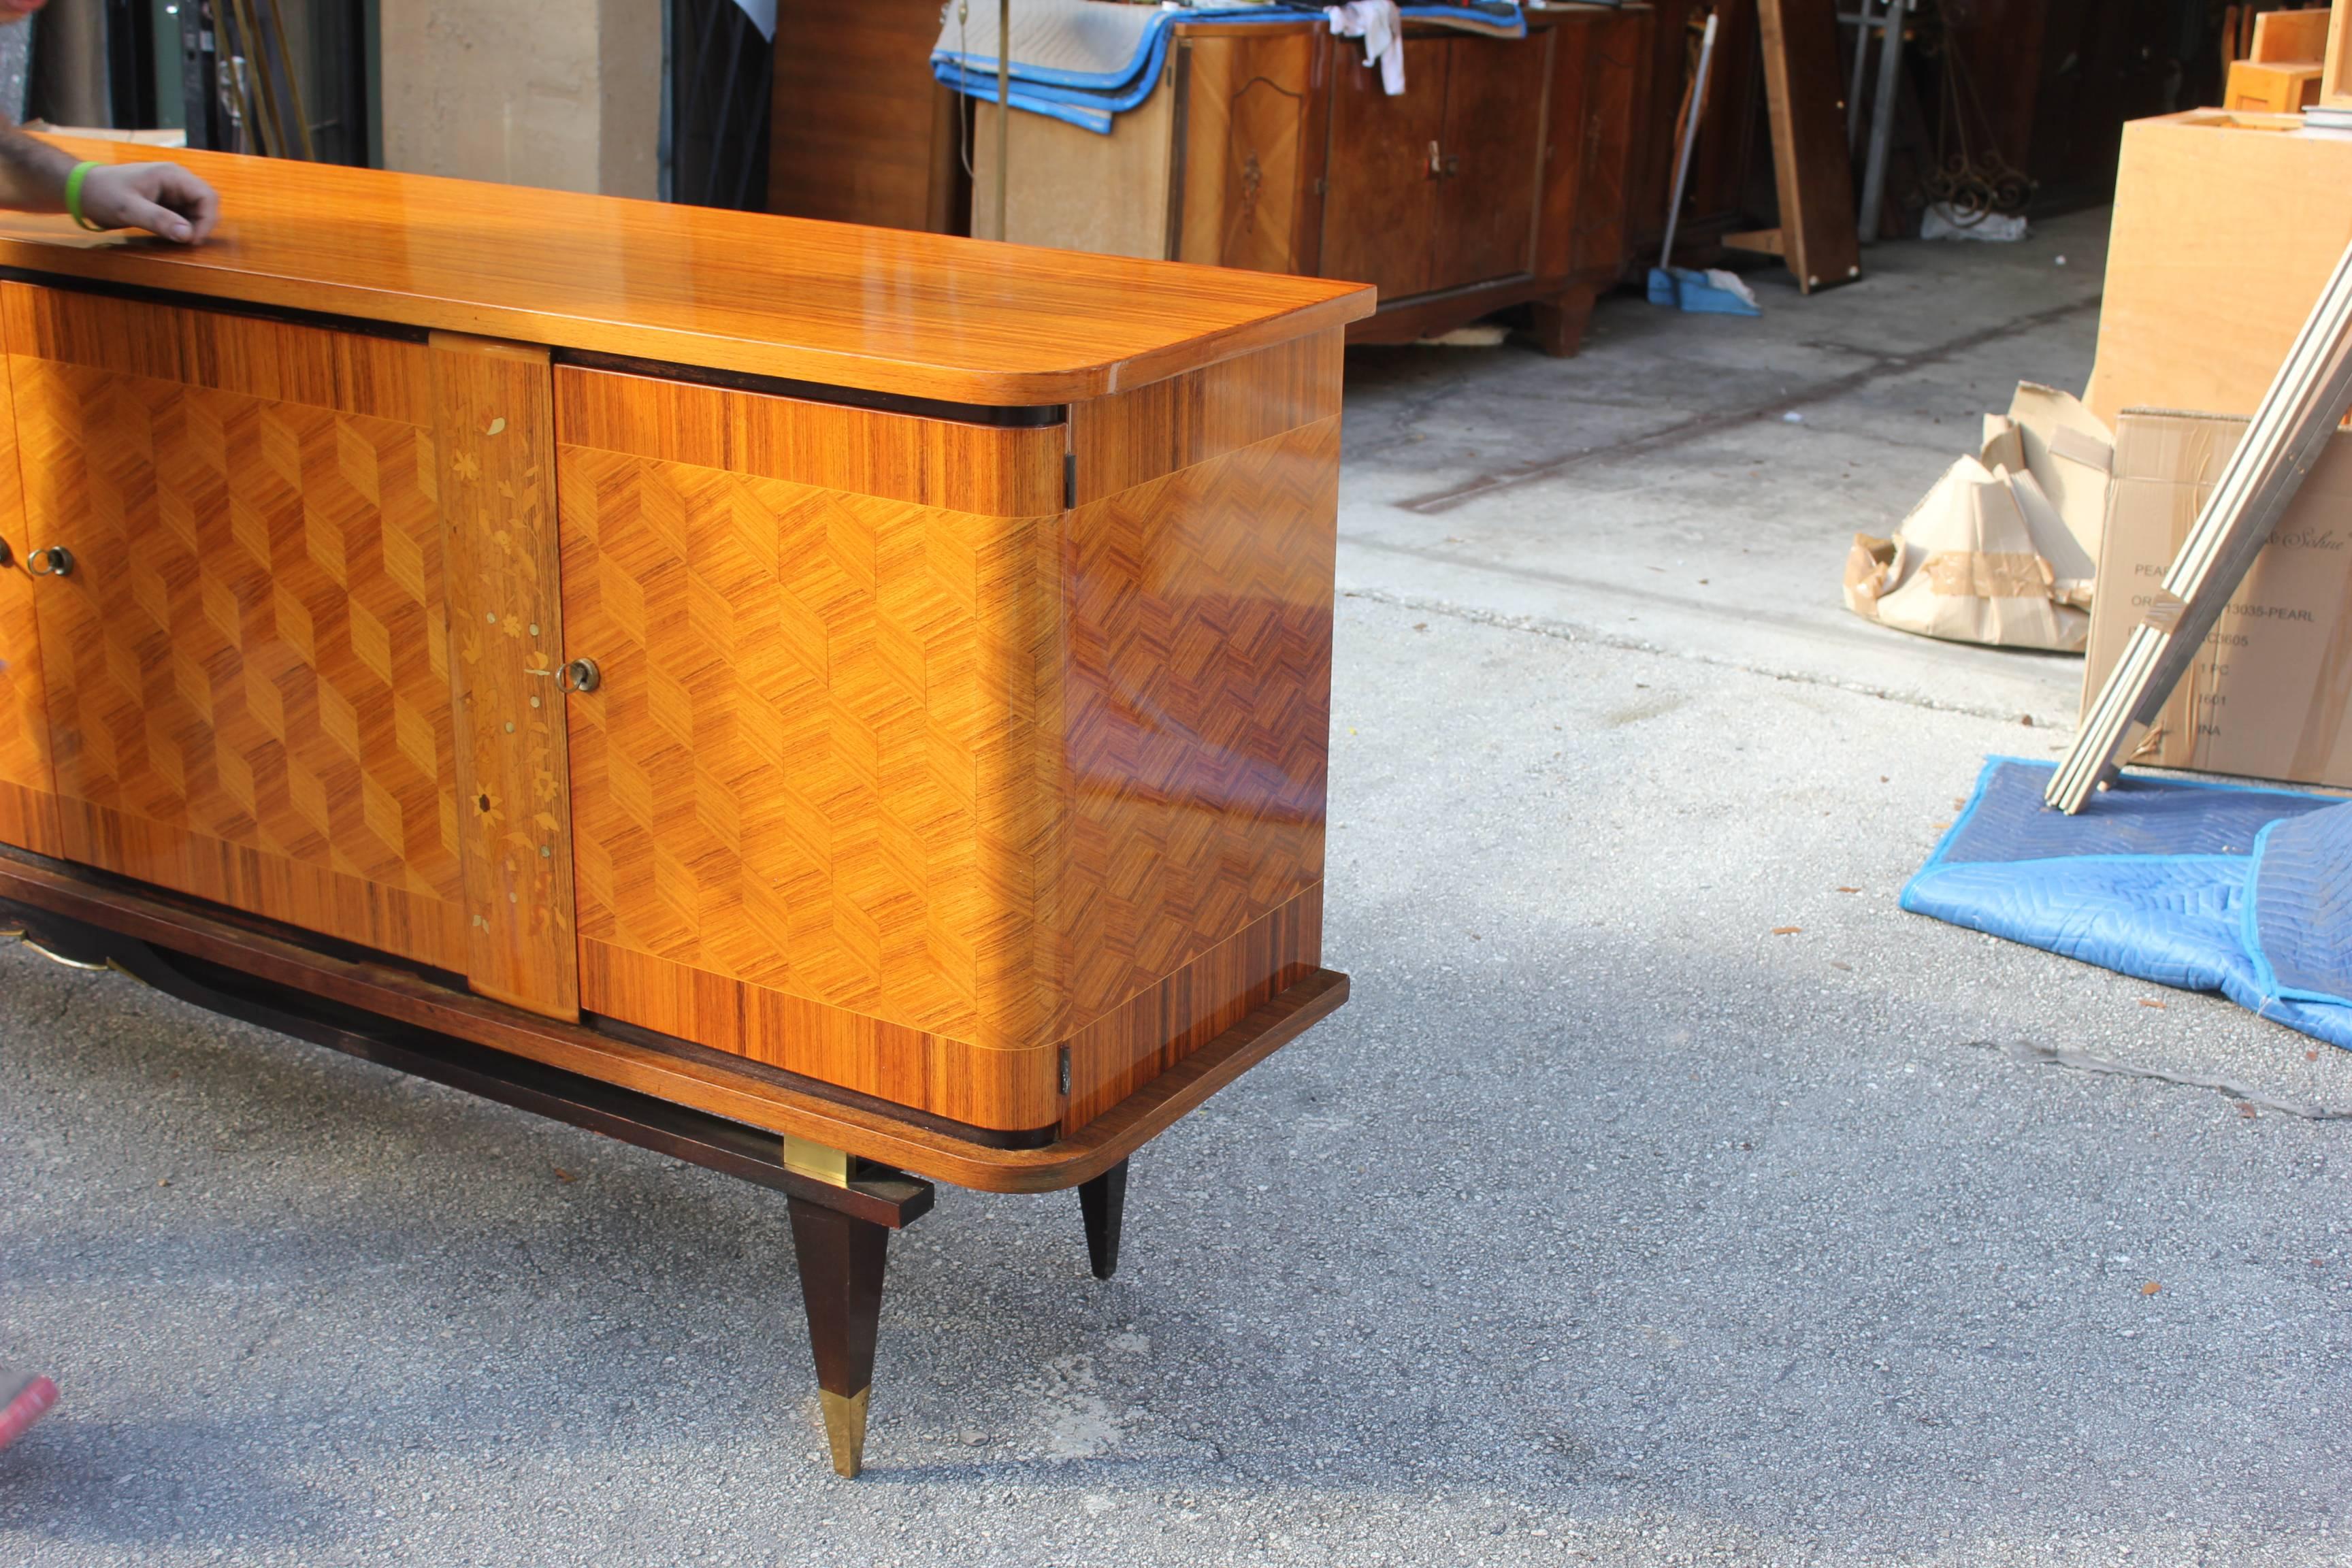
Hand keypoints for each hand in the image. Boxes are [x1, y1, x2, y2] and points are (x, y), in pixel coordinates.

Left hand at [76, 162, 219, 243]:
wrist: (82, 189)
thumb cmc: (102, 193)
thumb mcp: (128, 208)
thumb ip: (158, 220)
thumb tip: (188, 235)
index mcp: (172, 175)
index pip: (207, 196)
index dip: (207, 220)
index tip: (191, 240)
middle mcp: (176, 181)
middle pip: (206, 203)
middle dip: (202, 225)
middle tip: (186, 243)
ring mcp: (172, 191)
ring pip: (198, 211)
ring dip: (193, 227)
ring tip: (176, 240)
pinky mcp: (166, 201)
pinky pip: (185, 215)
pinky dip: (183, 228)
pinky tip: (170, 235)